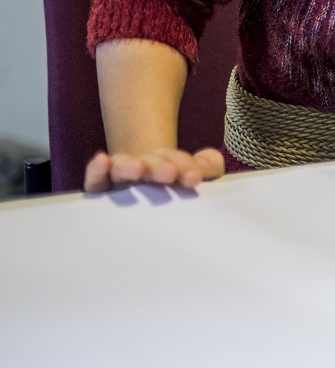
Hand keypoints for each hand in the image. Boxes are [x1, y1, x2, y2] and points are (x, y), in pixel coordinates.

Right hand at [84, 147, 224, 191]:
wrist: (144, 207)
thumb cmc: (174, 191)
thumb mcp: (193, 175)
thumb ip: (206, 166)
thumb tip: (202, 166)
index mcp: (167, 165)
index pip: (176, 160)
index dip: (186, 165)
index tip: (193, 178)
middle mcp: (144, 168)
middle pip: (151, 162)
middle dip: (160, 166)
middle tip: (169, 173)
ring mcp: (121, 177)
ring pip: (123, 166)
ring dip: (129, 166)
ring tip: (137, 168)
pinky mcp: (100, 189)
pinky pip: (95, 180)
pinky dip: (96, 169)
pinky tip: (101, 160)